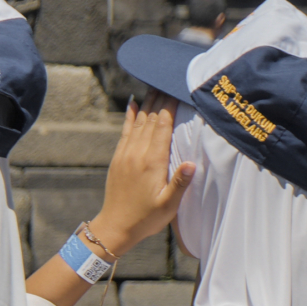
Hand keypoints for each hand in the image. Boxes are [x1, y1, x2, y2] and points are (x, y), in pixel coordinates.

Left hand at [90, 97, 192, 255]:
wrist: (115, 227)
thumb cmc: (146, 218)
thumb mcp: (168, 205)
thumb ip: (179, 183)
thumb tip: (191, 163)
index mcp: (151, 162)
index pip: (162, 126)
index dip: (170, 106)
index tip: (177, 88)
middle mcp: (136, 154)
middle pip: (150, 119)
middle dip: (160, 98)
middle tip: (168, 78)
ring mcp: (125, 155)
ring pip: (138, 122)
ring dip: (147, 103)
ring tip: (154, 85)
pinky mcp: (118, 159)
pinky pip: (124, 132)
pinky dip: (130, 116)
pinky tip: (133, 103)